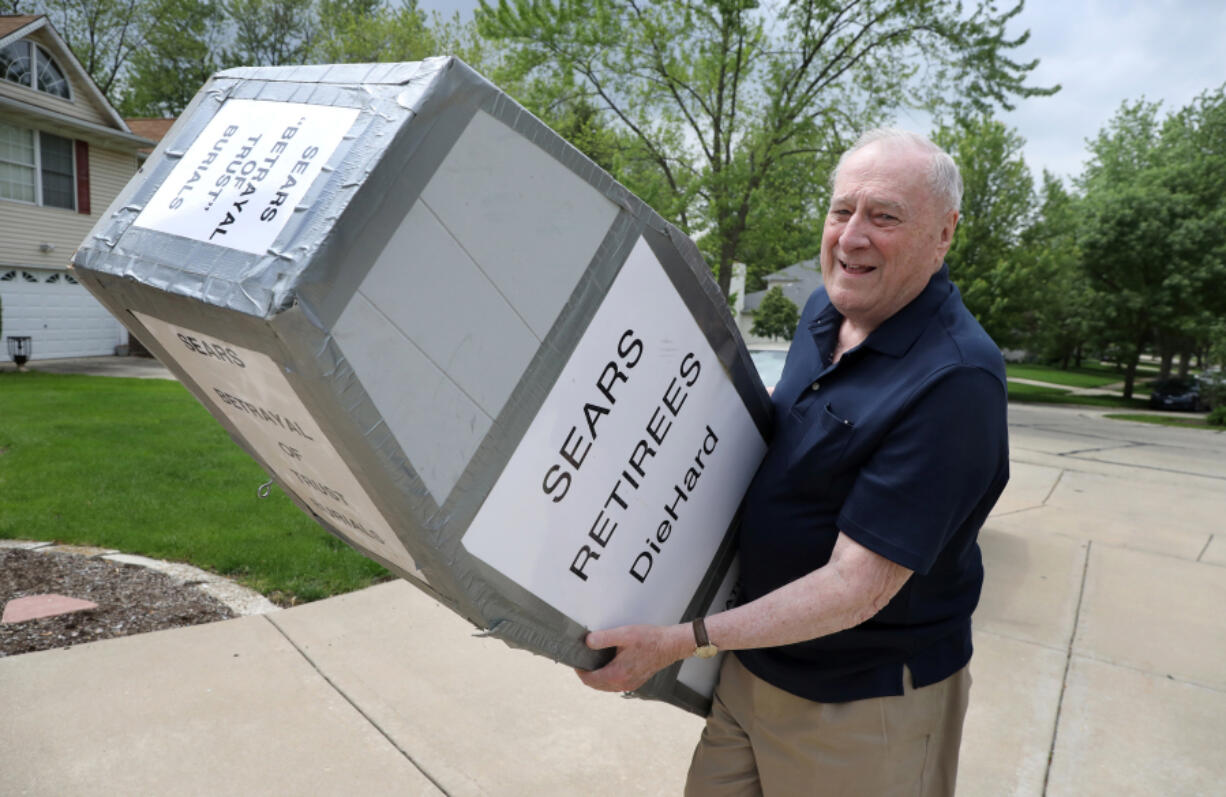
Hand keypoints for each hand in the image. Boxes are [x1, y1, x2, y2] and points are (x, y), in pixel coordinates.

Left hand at [574, 624, 690, 692]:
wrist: (670, 646)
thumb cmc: (649, 639)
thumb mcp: (624, 634)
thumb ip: (603, 638)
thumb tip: (587, 642)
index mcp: (617, 674)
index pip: (589, 679)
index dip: (579, 671)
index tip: (575, 660)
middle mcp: (622, 683)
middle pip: (595, 685)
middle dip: (586, 674)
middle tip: (582, 659)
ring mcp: (629, 685)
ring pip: (604, 686)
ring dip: (596, 677)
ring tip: (593, 661)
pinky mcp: (635, 682)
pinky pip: (614, 684)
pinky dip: (606, 677)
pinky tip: (607, 664)